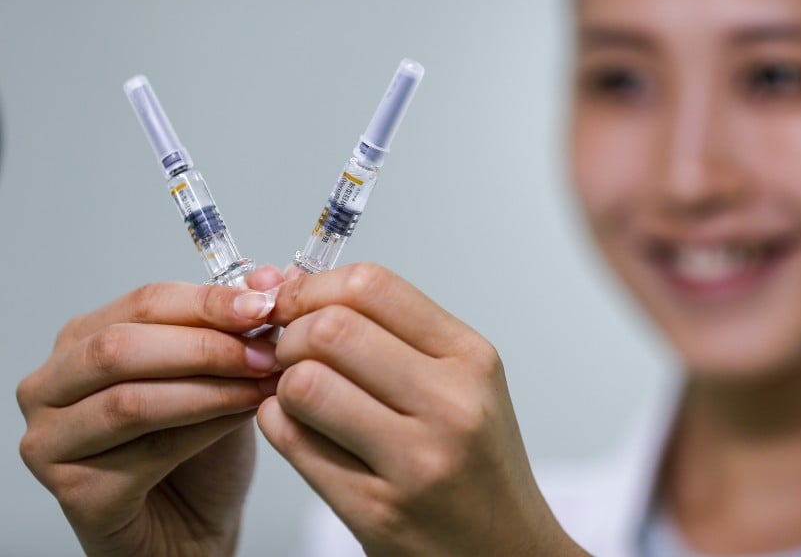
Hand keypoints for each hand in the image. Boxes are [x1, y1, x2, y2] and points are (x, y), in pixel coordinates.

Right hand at [17, 274, 281, 556]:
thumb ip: (240, 325)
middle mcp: (51, 385)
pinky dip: (203, 430)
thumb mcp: (226, 374)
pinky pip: (144, 451)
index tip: (266, 304)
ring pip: (132, 400)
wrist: (193, 527)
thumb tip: (273, 275)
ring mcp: (51, 441)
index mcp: (83, 339)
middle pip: (123, 346)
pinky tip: (243, 421)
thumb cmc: (199, 451)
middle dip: (207, 345)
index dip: (209, 301)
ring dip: (209, 388)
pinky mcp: (73, 492)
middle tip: (268, 350)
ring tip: (265, 385)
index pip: (144, 302)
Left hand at [256, 263, 587, 555]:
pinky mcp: (377, 511)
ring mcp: (415, 461)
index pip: (373, 286)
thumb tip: (297, 288)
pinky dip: (280, 426)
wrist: (504, 551)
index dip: (315, 287)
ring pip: (305, 384)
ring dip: (284, 385)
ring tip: (302, 397)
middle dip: (292, 336)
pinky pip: (294, 442)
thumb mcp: (464, 383)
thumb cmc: (476, 464)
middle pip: (331, 329)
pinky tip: (303, 431)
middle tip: (294, 355)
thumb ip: (393, 334)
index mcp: (472, 360)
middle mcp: (451, 405)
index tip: (296, 303)